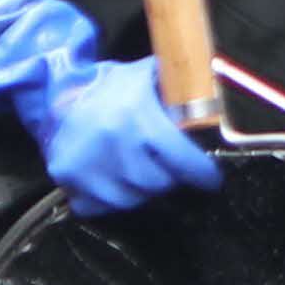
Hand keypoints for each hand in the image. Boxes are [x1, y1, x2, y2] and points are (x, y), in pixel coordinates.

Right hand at [38, 59, 223, 214]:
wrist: (59, 92)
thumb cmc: (115, 88)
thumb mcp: (151, 77)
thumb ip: (185, 91)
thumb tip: (225, 107)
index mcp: (134, 115)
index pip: (181, 160)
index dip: (202, 174)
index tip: (211, 179)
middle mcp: (109, 142)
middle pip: (158, 184)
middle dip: (169, 177)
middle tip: (167, 166)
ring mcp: (85, 166)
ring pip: (133, 200)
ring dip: (142, 190)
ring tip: (139, 167)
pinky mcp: (68, 181)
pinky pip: (103, 207)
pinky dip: (114, 197)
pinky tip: (116, 177)